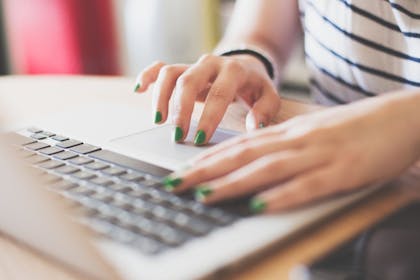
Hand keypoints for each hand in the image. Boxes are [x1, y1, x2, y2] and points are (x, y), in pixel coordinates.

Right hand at [134, 54, 280, 144]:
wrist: (245, 65)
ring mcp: (193, 65)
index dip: (208, 117)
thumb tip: (254, 126)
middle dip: (181, 110)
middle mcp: (210, 64)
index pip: (218, 94)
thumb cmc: (254, 86)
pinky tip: (139, 90)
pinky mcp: (182, 68)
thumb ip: (265, 111)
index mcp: (233, 71)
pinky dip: (147, 76)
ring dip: (161, 98)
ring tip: (159, 122)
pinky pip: (160, 67)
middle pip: (188, 82)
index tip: (199, 138)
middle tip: (178, 135)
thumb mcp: (269, 96)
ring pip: (170, 74)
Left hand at [162, 93, 419, 212]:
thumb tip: (249, 162)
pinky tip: (258, 207)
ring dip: (233, 182)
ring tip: (205, 195)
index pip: (237, 145)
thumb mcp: (309, 133)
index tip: (180, 171)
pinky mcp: (342, 173)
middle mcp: (295, 141)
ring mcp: (317, 156)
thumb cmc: (350, 128)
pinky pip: (306, 186)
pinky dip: (280, 197)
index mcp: (286, 133)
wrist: (397, 117)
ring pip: (267, 169)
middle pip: (242, 155)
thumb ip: (280, 146)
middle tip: (175, 183)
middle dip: (205, 171)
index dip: (205, 159)